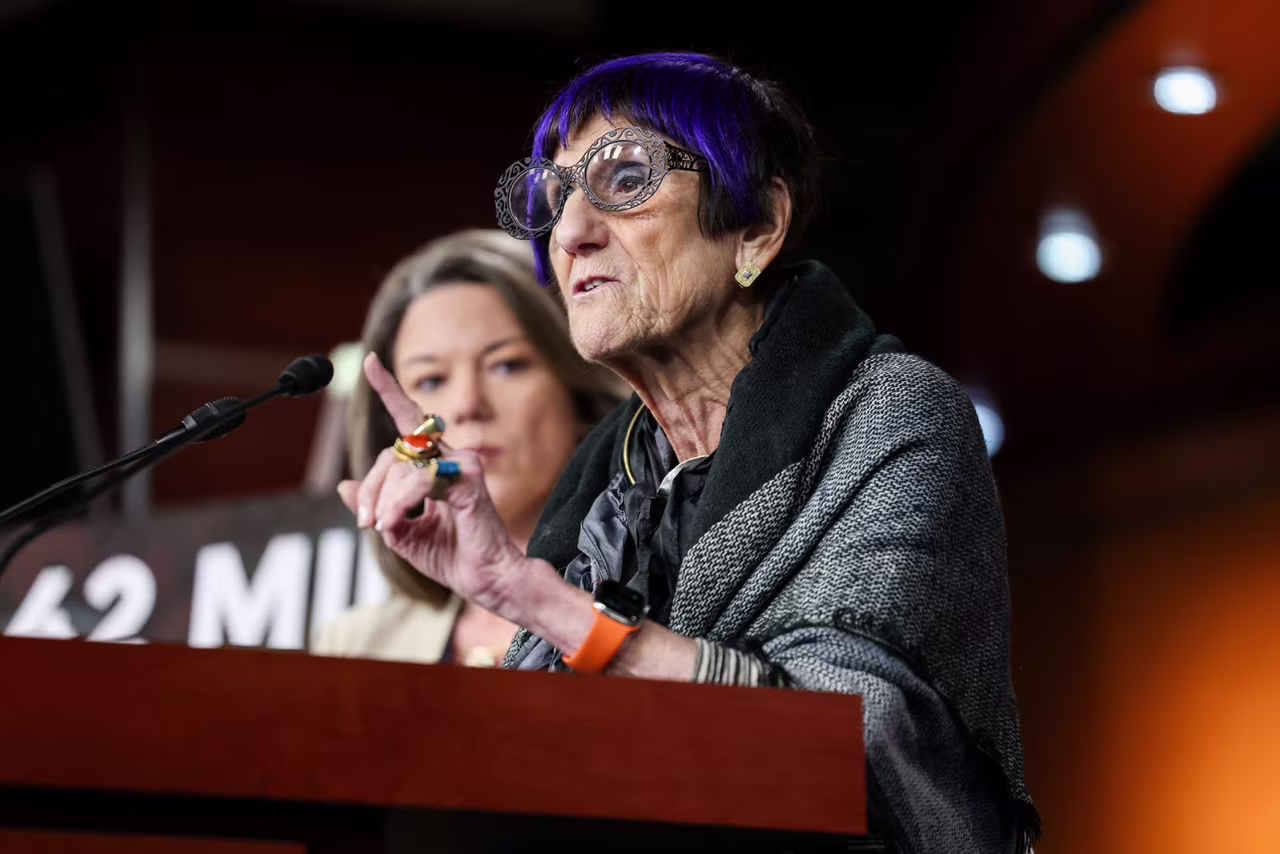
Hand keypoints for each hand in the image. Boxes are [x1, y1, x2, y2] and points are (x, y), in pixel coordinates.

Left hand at [337, 352, 525, 613]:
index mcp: (437, 465)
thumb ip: (377, 506)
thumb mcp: (402, 531)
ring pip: (404, 467)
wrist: (486, 580)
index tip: (370, 363)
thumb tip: (344, 485)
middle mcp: (451, 457)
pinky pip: (419, 482)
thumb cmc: (453, 556)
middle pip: (395, 451)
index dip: (389, 391)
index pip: (409, 421)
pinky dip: (399, 504)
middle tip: (366, 522)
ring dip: (385, 500)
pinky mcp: (469, 479)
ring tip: (381, 526)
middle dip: (373, 487)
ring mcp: (463, 464)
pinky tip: (393, 523)